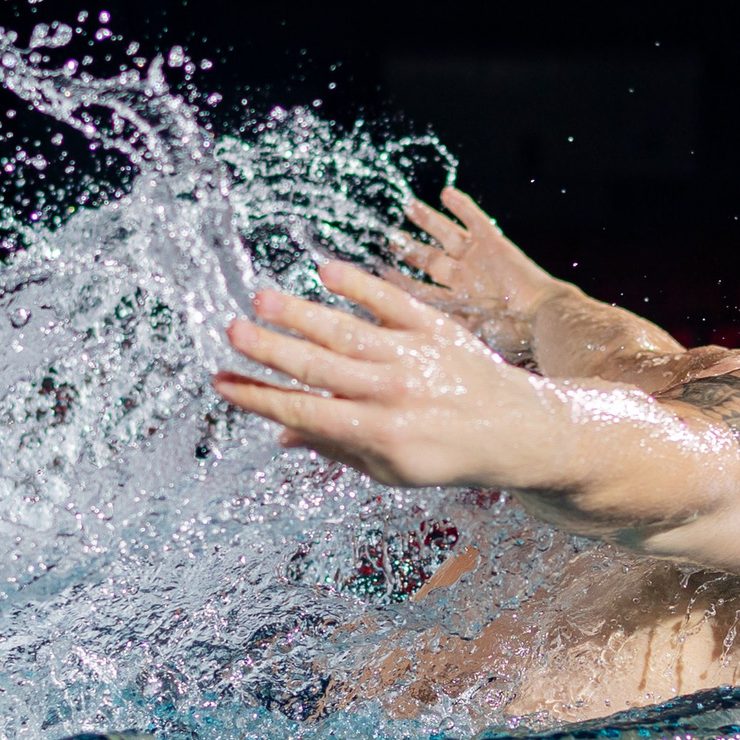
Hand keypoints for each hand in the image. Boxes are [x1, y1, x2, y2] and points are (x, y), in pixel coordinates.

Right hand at [214, 260, 567, 489]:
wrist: (517, 430)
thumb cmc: (446, 455)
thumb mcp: (390, 469)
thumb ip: (335, 448)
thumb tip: (280, 434)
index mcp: (378, 434)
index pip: (305, 412)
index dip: (259, 397)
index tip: (222, 381)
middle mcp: (393, 393)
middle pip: (320, 368)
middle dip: (271, 350)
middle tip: (231, 332)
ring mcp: (415, 356)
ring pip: (348, 331)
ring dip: (302, 314)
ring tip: (261, 298)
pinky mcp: (436, 328)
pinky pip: (392, 302)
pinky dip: (360, 286)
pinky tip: (325, 270)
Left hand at [391, 187, 570, 360]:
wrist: (542, 319)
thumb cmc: (509, 336)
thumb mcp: (464, 336)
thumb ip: (436, 328)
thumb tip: (395, 328)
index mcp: (457, 303)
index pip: (420, 290)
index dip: (399, 281)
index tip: (379, 272)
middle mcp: (465, 279)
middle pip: (430, 260)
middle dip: (409, 249)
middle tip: (390, 237)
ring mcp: (478, 260)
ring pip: (447, 235)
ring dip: (428, 220)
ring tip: (409, 205)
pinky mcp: (494, 244)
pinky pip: (475, 220)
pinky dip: (461, 206)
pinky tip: (446, 192)